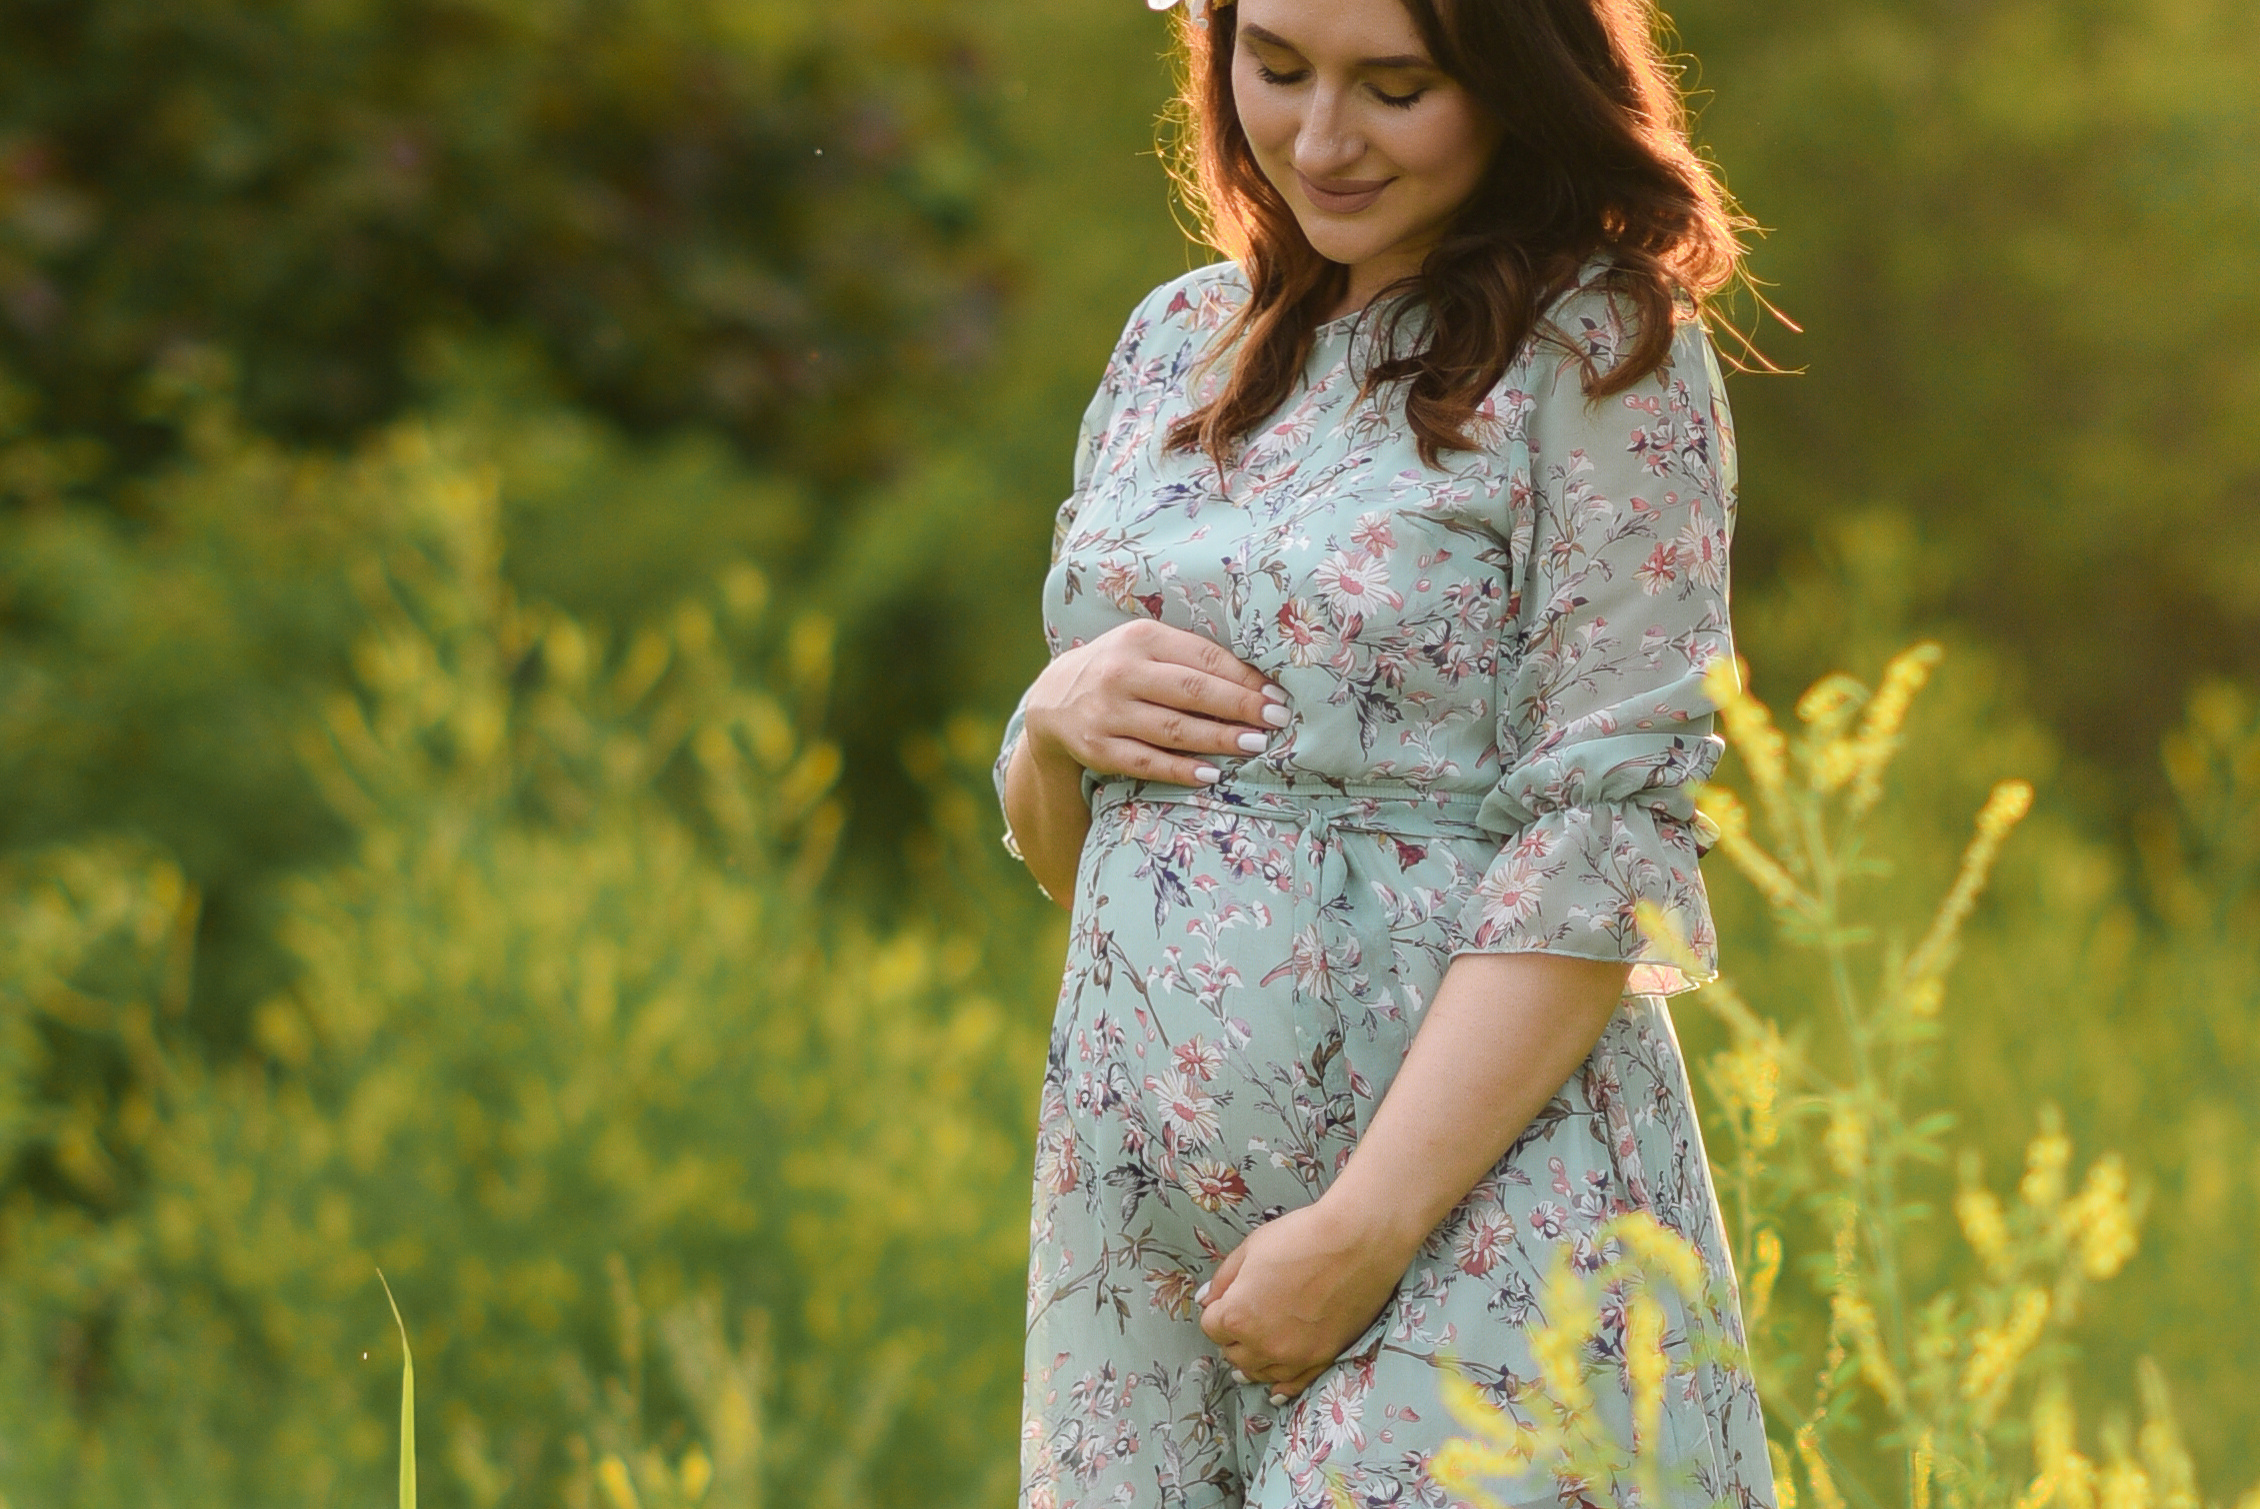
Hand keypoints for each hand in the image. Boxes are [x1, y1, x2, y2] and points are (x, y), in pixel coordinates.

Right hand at [1023, 618, 1287, 787]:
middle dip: (1239, 707)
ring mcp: (1107, 712)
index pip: (1203, 657)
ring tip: (1255, 745)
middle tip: (1277, 720)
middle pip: (1191, 692)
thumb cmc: (1119, 669)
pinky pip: (1147, 762)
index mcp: (1141, 638)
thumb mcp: (1146, 647)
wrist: (1054, 698)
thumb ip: (1190, 657)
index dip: (1244, 678)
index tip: (1276, 694)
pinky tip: (1212, 773)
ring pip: (1173, 729)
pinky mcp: (1098, 748)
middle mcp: (1121, 672)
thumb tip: (1256, 682)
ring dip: (1218, 739)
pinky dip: (1181, 770)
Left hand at [1195, 1199, 1411, 1404]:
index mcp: (1238, 1315)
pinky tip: (1274, 1387)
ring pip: (1259, 1373)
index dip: (1217, 1312)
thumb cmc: (1301, 1238)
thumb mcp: (1251, 1248)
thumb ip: (1223, 1279)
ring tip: (1255, 1349)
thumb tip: (1207, 1300)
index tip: (1228, 1301)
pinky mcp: (1322, 1358)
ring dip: (1253, 1361)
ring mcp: (1294, 1356)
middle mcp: (1262, 1344)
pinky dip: (1281, 1385)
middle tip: (1245, 1317)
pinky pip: (1294, 1383)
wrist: (1355, 1243)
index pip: (1211, 1327)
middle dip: (1233, 1337)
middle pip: (1233, 1353)